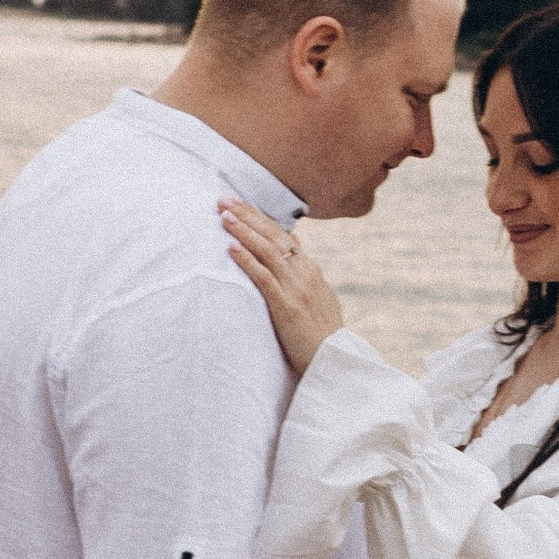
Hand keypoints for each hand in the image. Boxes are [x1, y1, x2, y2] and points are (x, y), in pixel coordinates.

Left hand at [219, 200, 343, 376]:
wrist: (335, 361)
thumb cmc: (322, 333)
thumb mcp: (318, 296)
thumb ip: (304, 272)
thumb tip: (295, 247)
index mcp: (310, 269)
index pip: (281, 235)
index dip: (259, 218)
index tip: (239, 203)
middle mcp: (304, 272)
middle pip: (273, 236)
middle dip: (247, 215)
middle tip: (223, 198)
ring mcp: (296, 288)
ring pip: (267, 251)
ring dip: (244, 232)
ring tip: (223, 216)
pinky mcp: (286, 307)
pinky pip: (264, 278)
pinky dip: (246, 261)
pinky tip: (230, 248)